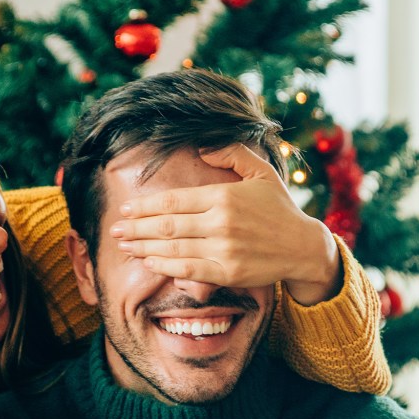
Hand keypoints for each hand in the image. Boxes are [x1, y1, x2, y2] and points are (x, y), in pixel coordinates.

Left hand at [109, 144, 341, 305]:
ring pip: (172, 249)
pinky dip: (164, 267)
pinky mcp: (228, 272)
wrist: (304, 246)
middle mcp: (221, 222)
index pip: (174, 200)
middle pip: (166, 225)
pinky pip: (187, 270)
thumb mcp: (261, 171)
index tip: (127, 209)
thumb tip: (201, 146)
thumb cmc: (279, 207)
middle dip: (136, 228)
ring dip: (143, 248)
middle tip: (115, 229)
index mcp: (224, 195)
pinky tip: (148, 263)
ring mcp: (224, 249)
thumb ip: (231, 153)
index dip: (145, 206)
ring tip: (124, 246)